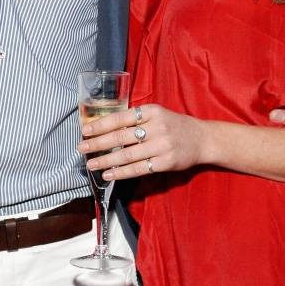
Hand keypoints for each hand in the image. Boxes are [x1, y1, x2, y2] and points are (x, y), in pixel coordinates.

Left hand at [79, 103, 203, 180]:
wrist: (202, 139)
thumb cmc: (174, 125)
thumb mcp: (157, 114)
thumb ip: (135, 120)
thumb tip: (105, 129)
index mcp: (151, 111)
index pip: (120, 118)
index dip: (100, 125)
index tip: (85, 131)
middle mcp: (156, 127)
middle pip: (120, 137)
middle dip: (98, 143)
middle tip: (81, 148)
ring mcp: (162, 146)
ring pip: (127, 155)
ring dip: (106, 160)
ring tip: (91, 164)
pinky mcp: (165, 162)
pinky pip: (138, 169)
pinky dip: (121, 173)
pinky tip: (109, 174)